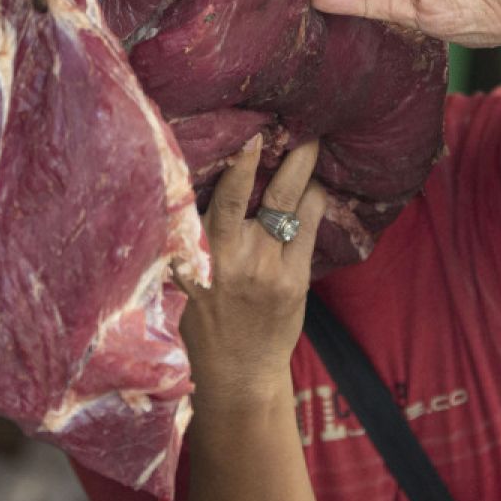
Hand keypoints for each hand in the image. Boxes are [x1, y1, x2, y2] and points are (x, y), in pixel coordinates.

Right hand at [178, 137, 326, 405]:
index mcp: (201, 253)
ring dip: (306, 175)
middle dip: (290, 158)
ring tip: (312, 148)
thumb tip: (203, 187)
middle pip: (269, 195)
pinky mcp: (294, 281)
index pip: (223, 199)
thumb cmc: (200, 321)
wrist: (235, 373)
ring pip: (294, 207)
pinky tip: (316, 189)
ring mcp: (270, 269)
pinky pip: (309, 230)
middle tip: (303, 127)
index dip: (241, 166)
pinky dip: (313, 205)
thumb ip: (194, 238)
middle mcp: (236, 257)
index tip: (253, 136)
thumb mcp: (183, 277)